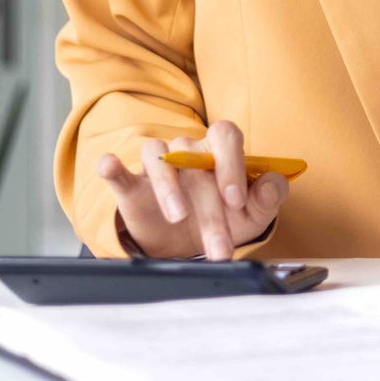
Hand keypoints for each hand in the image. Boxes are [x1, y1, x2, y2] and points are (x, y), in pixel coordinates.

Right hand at [95, 120, 286, 259]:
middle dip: (210, 208)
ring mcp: (158, 166)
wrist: (189, 245)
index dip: (232, 164)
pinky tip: (109, 167)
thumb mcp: (254, 214)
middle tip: (219, 245)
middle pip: (196, 161)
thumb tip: (270, 185)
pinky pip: (118, 170)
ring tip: (178, 216)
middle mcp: (189, 150)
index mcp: (220, 150)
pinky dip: (111, 167)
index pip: (225, 135)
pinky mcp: (132, 187)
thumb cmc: (226, 219)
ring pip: (159, 158)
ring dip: (169, 186)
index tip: (237, 200)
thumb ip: (269, 197)